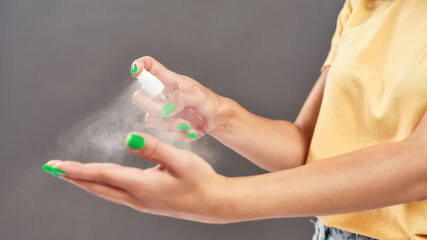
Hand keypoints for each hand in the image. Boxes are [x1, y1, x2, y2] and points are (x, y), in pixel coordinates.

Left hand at [44, 132, 229, 222]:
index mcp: (143, 186)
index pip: (102, 175)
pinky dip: (101, 186)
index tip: (56, 166)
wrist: (214, 203)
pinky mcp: (147, 203)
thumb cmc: (200, 180)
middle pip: (97, 187)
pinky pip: (115, 194)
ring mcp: (141, 203)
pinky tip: (100, 182)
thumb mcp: (181, 161)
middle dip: (73, 178)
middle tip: (53, 170)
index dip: (77, 169)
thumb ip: (154, 148)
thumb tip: (128, 138)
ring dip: (85, 182)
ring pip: (105, 192)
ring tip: (70, 175)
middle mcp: (137, 198)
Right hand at [130, 56, 229, 140]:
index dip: (139, 66)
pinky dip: (176, 133)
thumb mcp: (197, 95)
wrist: (215, 119)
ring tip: (187, 124)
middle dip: (152, 107)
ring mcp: (161, 112)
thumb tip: (166, 109)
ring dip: (169, 124)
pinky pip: (162, 132)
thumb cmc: (207, 101)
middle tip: (168, 112)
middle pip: (139, 97)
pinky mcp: (165, 126)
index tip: (136, 70)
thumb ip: (180, 98)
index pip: (149, 67)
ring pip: (150, 119)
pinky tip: (189, 130)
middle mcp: (160, 95)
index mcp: (168, 80)